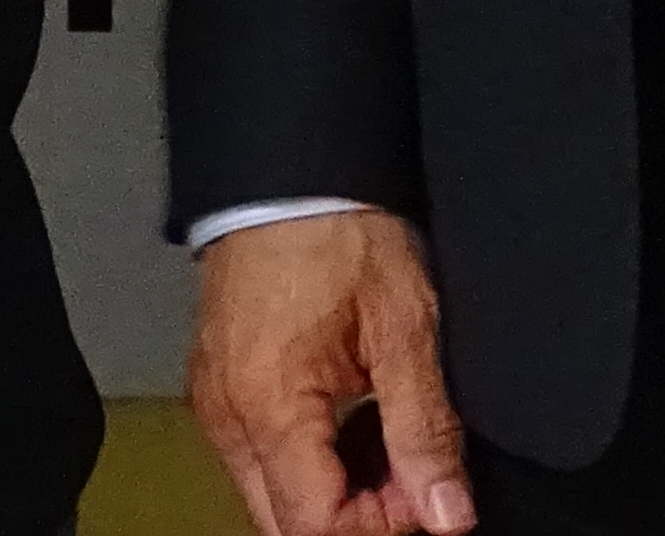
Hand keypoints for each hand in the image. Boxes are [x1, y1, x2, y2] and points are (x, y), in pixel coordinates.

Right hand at [189, 209, 473, 535]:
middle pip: (285, 524)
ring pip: (269, 496)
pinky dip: (306, 459)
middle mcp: (228, 420)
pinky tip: (349, 423)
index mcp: (269, 410)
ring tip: (387, 442)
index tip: (427, 490)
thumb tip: (448, 511)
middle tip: (412, 473)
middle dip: (355, 517)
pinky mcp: (219, 385)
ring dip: (331, 493)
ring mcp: (216, 404)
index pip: (316, 527)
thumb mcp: (403, 326)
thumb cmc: (340, 230)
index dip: (380, 525)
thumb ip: (424, 427)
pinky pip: (258, 456)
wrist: (290, 164)